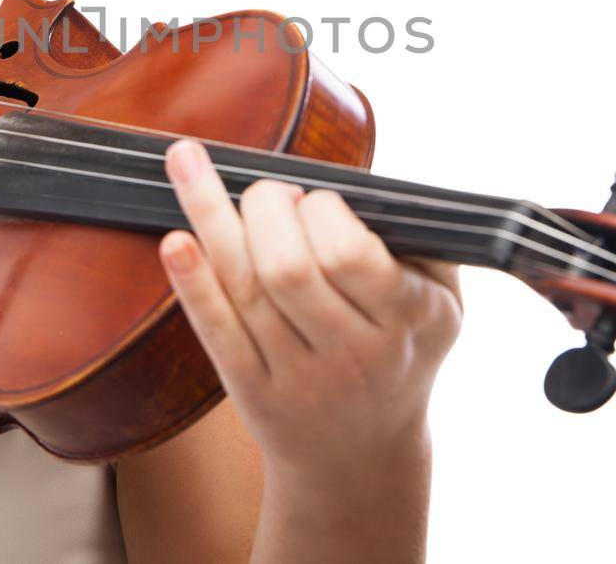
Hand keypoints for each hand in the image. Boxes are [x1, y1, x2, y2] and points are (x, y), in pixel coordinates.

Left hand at [158, 138, 463, 486]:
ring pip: (245, 288)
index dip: (321, 210)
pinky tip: (174, 239)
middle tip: (266, 195)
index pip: (349, 253)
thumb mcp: (441, 300)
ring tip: (185, 161)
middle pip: (287, 268)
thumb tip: (356, 181)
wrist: (363, 454)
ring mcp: (300, 377)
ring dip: (208, 215)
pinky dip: (193, 282)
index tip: (315, 200)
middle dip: (264, 208)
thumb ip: (417, 238)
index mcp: (408, 318)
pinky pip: (217, 330)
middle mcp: (355, 353)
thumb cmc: (401, 349)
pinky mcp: (252, 391)